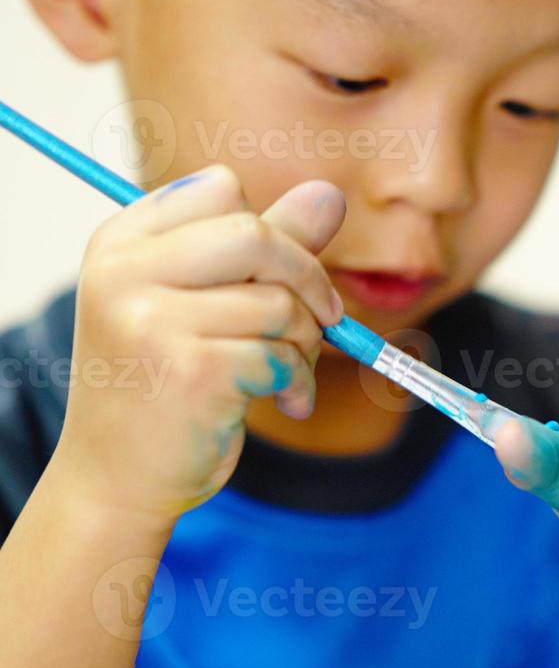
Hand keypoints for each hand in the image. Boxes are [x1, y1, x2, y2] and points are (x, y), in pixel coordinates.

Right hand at [52, 165, 344, 522]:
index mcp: (121, 242)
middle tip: (323, 319)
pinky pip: (282, 355)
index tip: (282, 276)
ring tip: (289, 373)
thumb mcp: (204, 302)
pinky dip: (300, 382)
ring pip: (279, 303)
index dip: (271, 232)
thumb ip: (266, 246)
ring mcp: (153, 322)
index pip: (220, 188)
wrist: (119, 478)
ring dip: (305, 343)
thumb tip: (330, 193)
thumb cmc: (166, 383)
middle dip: (308, 278)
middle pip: (256, 235)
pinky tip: (285, 402)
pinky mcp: (192, 371)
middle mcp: (125, 273)